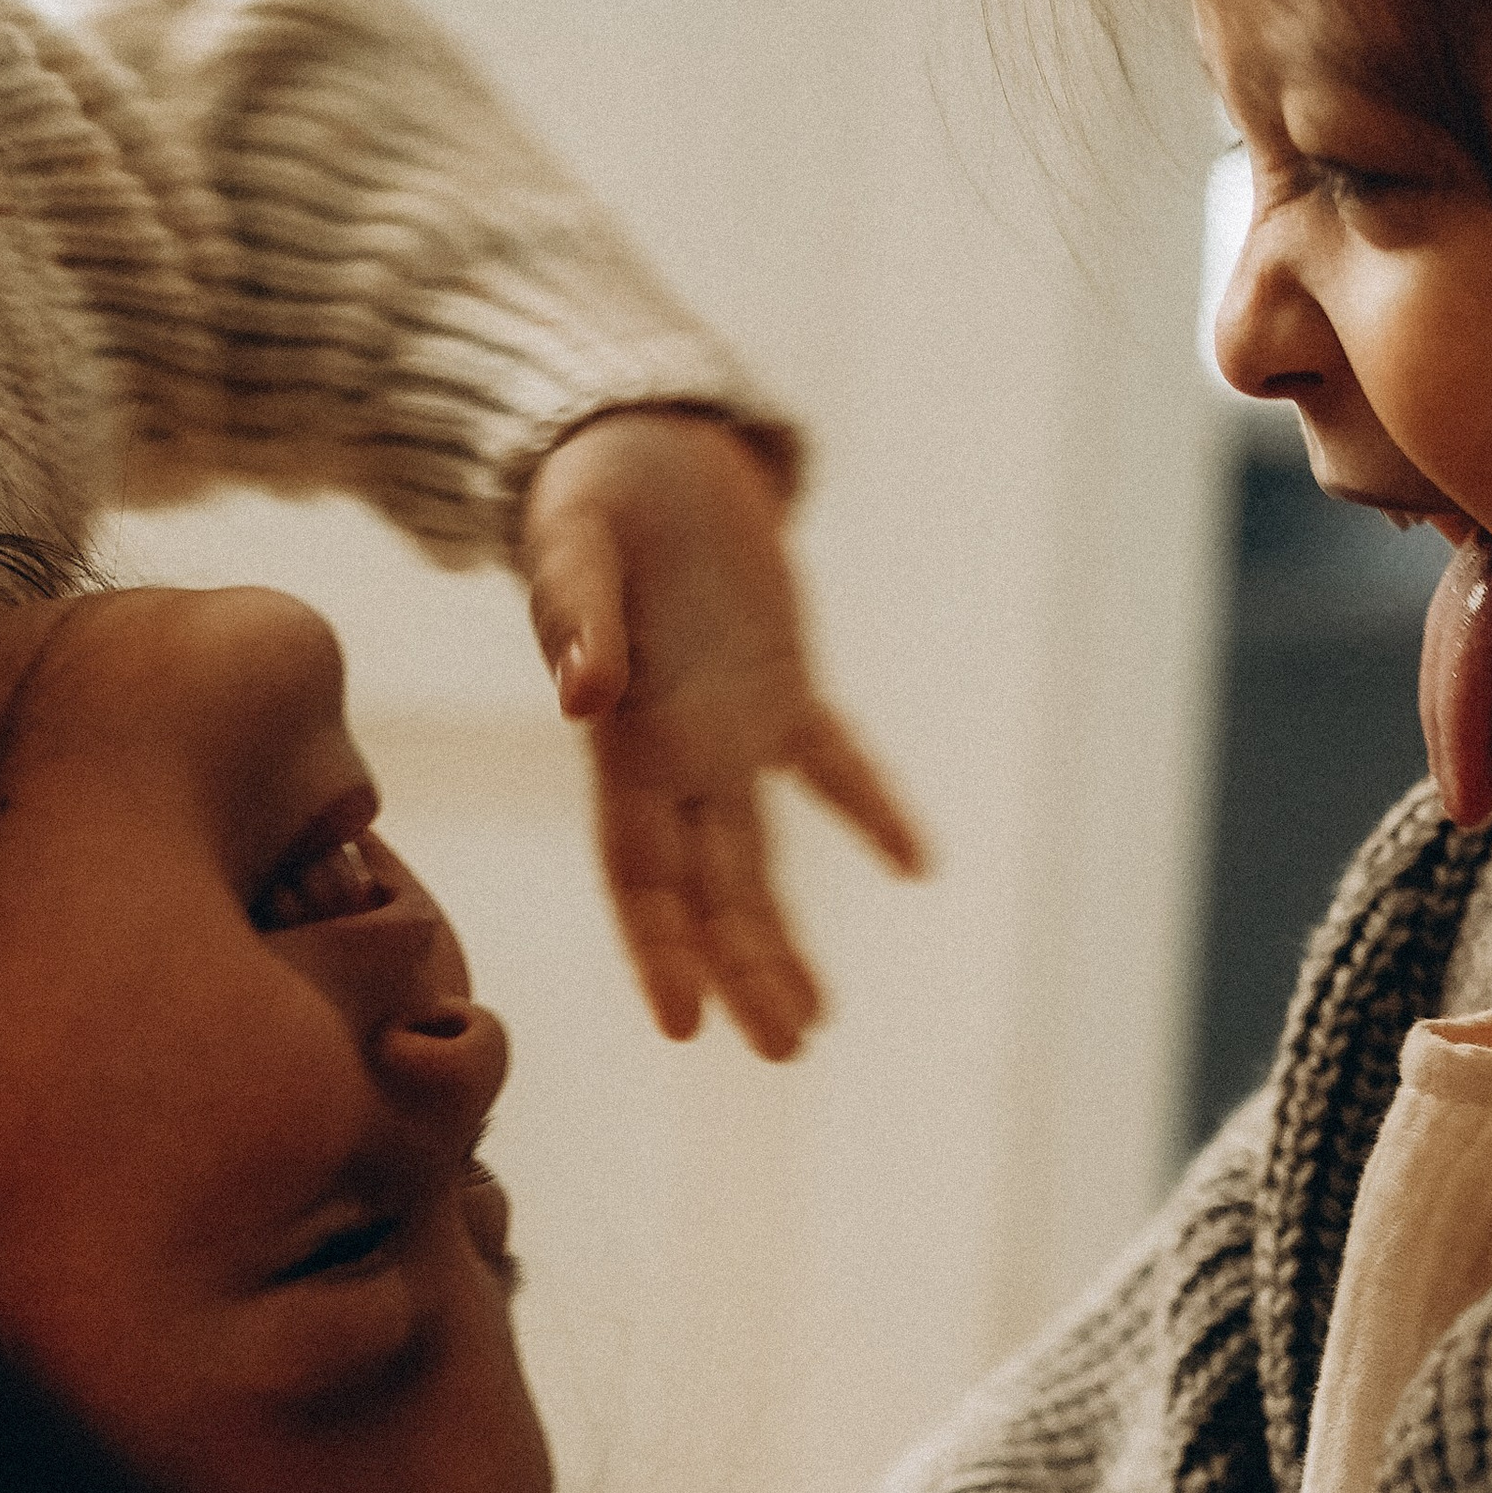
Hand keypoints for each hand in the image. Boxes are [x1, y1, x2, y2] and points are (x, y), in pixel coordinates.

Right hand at [521, 410, 924, 1058]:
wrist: (629, 444)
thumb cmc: (586, 496)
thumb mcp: (575, 547)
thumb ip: (577, 618)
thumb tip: (582, 693)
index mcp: (622, 740)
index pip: (638, 871)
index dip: (658, 948)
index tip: (684, 1025)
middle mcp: (673, 755)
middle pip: (707, 891)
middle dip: (740, 972)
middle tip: (784, 1049)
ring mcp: (727, 727)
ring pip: (756, 858)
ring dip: (780, 938)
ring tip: (814, 1022)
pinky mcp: (777, 684)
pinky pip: (828, 760)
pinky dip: (868, 808)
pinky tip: (916, 866)